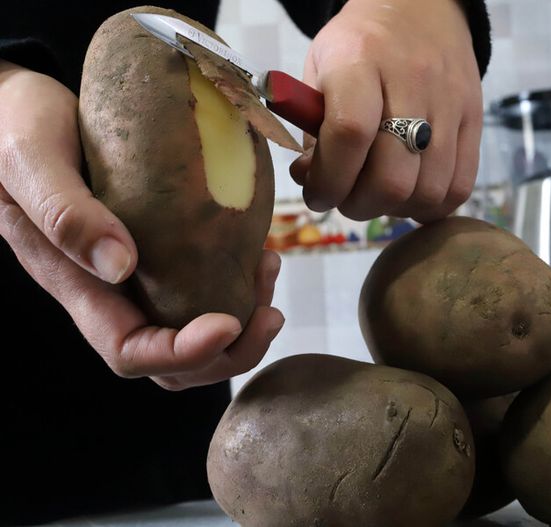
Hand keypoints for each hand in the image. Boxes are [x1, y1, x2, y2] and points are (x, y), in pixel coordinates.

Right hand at [0, 61, 283, 389]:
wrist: (17, 109)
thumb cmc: (17, 126)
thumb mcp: (32, 157)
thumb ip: (64, 213)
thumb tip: (121, 265)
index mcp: (76, 282)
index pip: (130, 351)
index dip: (183, 353)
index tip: (229, 323)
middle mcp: (109, 291)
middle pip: (171, 363)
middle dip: (229, 351)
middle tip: (270, 310)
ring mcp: (135, 274)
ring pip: (192, 330)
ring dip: (243, 320)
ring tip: (268, 269)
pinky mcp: (159, 250)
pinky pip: (201, 289)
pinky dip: (240, 284)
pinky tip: (259, 251)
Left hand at [290, 0, 482, 222]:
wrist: (419, 9)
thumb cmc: (360, 46)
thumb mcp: (320, 70)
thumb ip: (314, 130)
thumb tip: (314, 184)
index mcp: (360, 60)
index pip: (349, 133)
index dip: (329, 180)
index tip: (317, 194)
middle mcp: (412, 81)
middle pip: (392, 177)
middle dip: (360, 205)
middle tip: (346, 199)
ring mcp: (451, 103)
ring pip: (429, 190)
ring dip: (395, 209)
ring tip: (378, 195)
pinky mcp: (476, 119)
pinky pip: (460, 186)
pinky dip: (431, 205)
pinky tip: (410, 194)